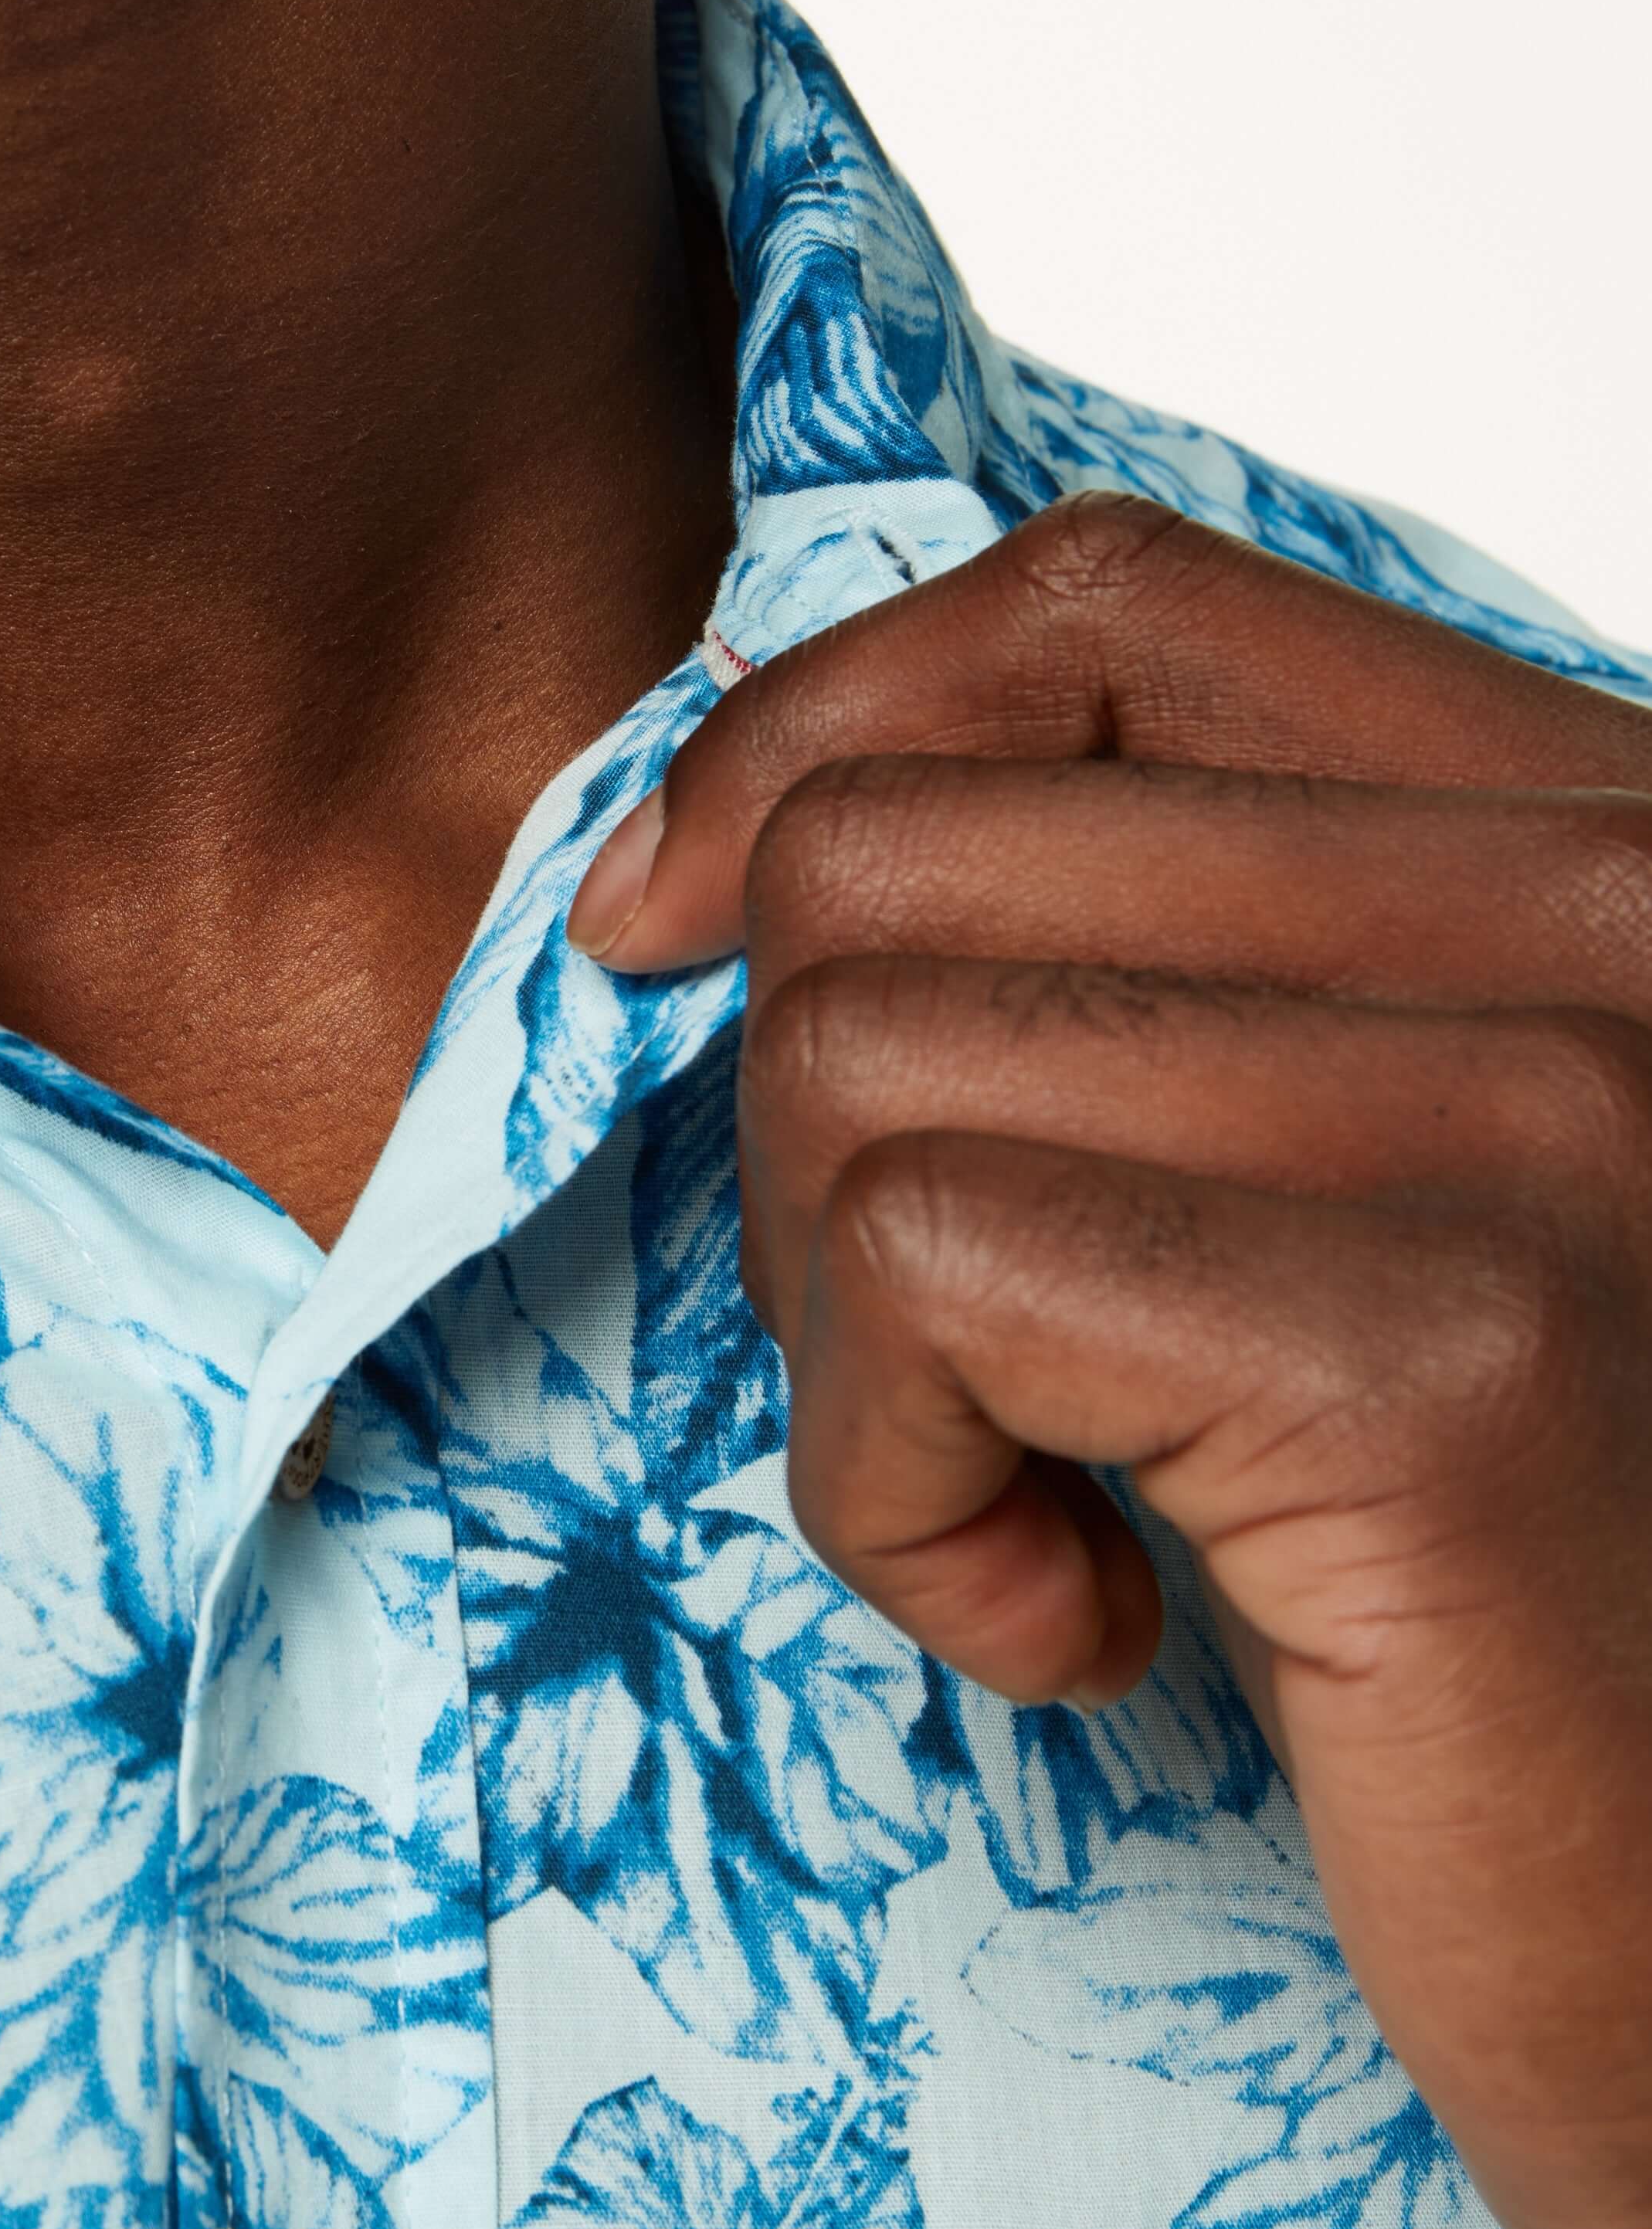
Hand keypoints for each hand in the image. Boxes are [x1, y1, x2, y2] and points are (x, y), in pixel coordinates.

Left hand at [569, 495, 1651, 2228]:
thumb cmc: (1481, 1593)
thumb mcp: (1314, 1189)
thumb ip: (1130, 962)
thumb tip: (691, 855)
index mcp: (1591, 838)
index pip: (1107, 601)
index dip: (816, 727)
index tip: (671, 922)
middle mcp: (1617, 919)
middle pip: (906, 844)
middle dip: (809, 1135)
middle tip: (971, 1364)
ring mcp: (1550, 1115)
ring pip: (856, 1049)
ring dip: (847, 1340)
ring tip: (1047, 1496)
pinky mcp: (1445, 1357)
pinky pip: (915, 1267)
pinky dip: (900, 1497)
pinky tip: (1084, 1627)